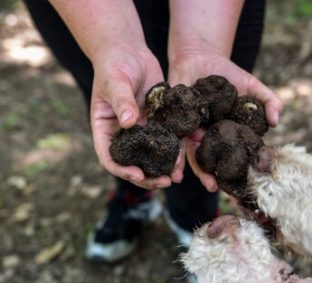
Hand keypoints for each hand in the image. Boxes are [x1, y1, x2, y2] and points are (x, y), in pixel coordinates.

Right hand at [90, 44, 185, 189]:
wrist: (130, 51)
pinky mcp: (158, 122)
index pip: (111, 157)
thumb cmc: (115, 64)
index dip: (123, 170)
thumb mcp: (115, 81)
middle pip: (133, 163)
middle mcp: (124, 134)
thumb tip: (129, 123)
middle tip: (164, 182)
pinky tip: (185, 159)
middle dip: (148, 176)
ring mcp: (142, 130)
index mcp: (106, 129)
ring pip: (152, 156)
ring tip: (177, 177)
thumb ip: (122, 101)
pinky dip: (175, 151)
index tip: (139, 176)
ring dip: (164, 168)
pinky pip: (167, 140)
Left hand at [168, 49, 282, 191]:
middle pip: (209, 159)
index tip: (240, 182)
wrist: (201, 56)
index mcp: (226, 133)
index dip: (235, 168)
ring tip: (196, 180)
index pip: (232, 154)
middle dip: (210, 174)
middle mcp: (208, 136)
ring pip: (191, 153)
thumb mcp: (252, 86)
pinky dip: (176, 152)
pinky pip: (175, 139)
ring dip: (193, 169)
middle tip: (214, 187)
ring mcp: (191, 130)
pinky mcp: (174, 121)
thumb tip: (277, 122)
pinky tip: (176, 165)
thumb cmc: (229, 74)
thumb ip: (268, 101)